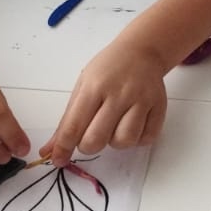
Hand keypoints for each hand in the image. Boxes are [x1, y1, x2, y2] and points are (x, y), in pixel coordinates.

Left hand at [41, 38, 167, 163]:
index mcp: (95, 87)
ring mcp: (142, 100)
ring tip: (115, 127)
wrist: (142, 50)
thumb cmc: (108, 69)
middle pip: (97, 139)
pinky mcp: (159, 106)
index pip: (74, 126)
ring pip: (124, 141)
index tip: (58, 159)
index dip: (63, 148)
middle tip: (91, 135)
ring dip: (115, 141)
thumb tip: (50, 151)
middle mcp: (119, 93)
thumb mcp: (83, 86)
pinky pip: (146, 139)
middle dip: (88, 146)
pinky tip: (132, 125)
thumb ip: (68, 120)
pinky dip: (137, 139)